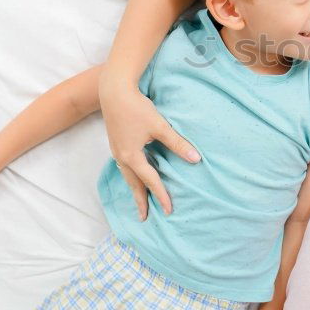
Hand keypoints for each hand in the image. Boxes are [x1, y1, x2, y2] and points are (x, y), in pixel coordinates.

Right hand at [98, 81, 200, 220]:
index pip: (150, 180)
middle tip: (145, 217)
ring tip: (140, 201)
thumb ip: (177, 144)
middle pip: (133, 184)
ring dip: (134, 189)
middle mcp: (122, 157)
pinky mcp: (117, 143)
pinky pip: (125, 166)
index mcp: (132, 156)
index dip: (161, 195)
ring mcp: (117, 150)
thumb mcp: (160, 126)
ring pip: (127, 176)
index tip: (169, 210)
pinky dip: (131, 176)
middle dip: (140, 200)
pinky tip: (135, 175)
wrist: (114, 91)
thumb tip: (196, 159)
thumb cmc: (137, 108)